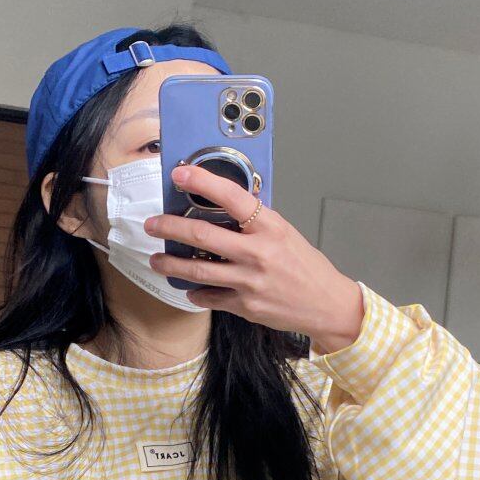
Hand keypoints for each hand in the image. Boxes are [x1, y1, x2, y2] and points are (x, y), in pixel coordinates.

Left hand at [144, 165, 364, 353]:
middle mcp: (257, 252)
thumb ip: (254, 223)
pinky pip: (209, 297)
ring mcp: (249, 280)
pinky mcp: (244, 305)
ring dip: (171, 264)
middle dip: (170, 227)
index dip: (202, 181)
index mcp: (270, 227)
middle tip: (153, 224)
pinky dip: (195, 292)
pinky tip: (190, 288)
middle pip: (202, 234)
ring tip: (157, 260)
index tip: (180, 174)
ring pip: (197, 269)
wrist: (326, 304)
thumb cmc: (306, 267)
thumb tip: (222, 209)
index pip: (232, 196)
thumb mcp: (285, 233)